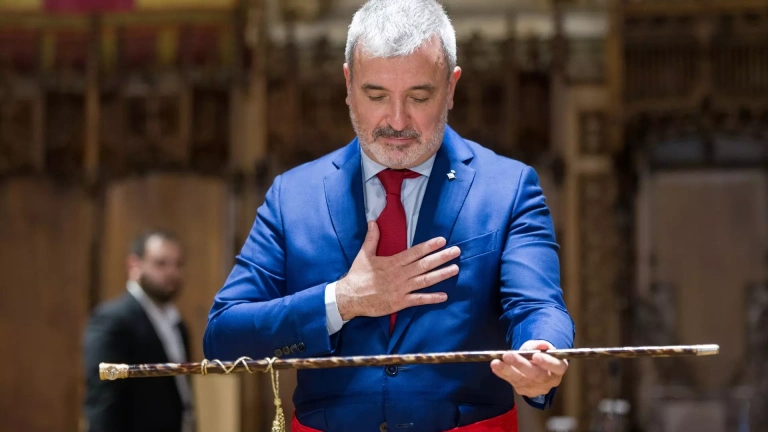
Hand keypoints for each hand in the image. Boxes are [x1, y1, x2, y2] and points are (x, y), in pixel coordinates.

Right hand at [336, 221, 459, 320]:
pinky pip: (418, 300)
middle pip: (424, 265)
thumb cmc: (357, 276)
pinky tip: (444, 295)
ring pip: (425, 281)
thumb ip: (371, 238)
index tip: (442, 240)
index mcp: (392, 262)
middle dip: (441, 257)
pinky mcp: (400, 302)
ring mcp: (401, 289)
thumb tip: (372, 221)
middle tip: (456, 251)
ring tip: (455, 269)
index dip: (429, 246)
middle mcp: (400, 275)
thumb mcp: (364, 254)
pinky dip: (432, 298)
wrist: (349, 297)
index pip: (414, 252)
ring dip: (441, 275)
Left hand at [490, 340, 567, 397]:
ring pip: (522, 380)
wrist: (535, 365)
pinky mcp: (524, 390)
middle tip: (508, 355)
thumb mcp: (540, 347)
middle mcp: (549, 381)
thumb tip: (541, 345)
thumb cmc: (540, 354)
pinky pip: (513, 382)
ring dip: (507, 370)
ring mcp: (537, 388)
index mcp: (558, 368)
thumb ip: (539, 345)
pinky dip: (503, 374)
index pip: (556, 366)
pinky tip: (496, 367)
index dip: (546, 362)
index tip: (535, 355)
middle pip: (536, 375)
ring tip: (496, 363)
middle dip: (520, 364)